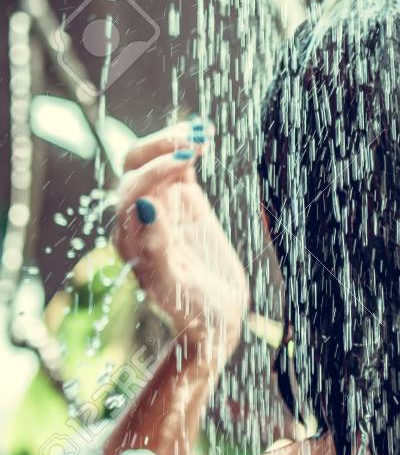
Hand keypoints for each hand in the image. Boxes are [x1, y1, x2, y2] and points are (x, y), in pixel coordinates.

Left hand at [113, 120, 249, 362]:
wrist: (217, 322)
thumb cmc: (193, 313)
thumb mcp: (175, 288)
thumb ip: (157, 248)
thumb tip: (145, 204)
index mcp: (128, 239)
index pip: (131, 189)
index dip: (156, 170)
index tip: (189, 161)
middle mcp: (138, 219)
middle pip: (135, 165)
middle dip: (161, 148)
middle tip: (194, 141)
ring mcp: (162, 206)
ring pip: (154, 159)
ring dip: (173, 140)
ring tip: (202, 132)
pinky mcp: (184, 203)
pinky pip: (179, 167)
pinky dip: (189, 146)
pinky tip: (207, 135)